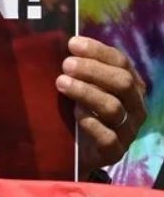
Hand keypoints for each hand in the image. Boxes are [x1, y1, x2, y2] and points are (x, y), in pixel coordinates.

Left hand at [55, 37, 146, 176]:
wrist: (77, 153)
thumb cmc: (79, 112)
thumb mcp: (83, 87)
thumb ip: (80, 70)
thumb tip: (65, 45)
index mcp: (130, 85)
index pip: (121, 62)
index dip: (98, 51)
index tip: (73, 44)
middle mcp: (135, 106)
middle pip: (122, 82)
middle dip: (92, 70)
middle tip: (66, 65)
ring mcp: (128, 130)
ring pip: (113, 107)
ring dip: (86, 92)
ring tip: (61, 83)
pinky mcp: (116, 152)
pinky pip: (108, 137)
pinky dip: (91, 123)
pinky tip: (76, 113)